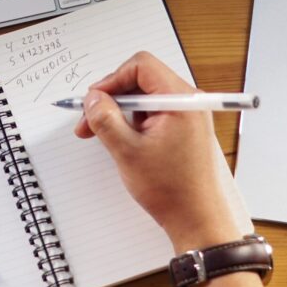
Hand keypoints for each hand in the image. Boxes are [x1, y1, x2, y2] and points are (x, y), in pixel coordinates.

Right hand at [74, 51, 240, 251]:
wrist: (196, 219)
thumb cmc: (172, 190)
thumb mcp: (127, 151)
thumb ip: (105, 119)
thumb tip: (92, 99)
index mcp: (181, 101)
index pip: (141, 66)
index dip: (112, 80)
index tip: (94, 100)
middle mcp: (188, 103)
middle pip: (141, 80)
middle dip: (112, 97)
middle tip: (89, 120)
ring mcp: (187, 116)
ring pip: (144, 98)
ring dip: (120, 112)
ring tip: (101, 134)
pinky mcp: (183, 129)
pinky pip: (153, 113)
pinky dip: (132, 122)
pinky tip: (119, 140)